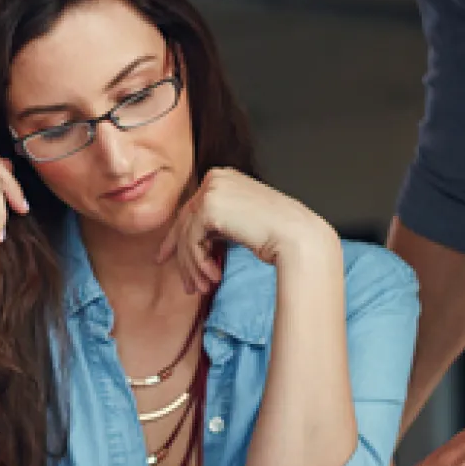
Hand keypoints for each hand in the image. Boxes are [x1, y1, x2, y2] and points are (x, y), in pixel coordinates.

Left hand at [158, 168, 334, 293]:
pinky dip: (199, 263)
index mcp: (223, 177)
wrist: (297, 236)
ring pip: (186, 234)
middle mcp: (215, 178)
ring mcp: (211, 190)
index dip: (177, 237)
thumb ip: (215, 224)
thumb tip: (189, 242)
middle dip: (181, 257)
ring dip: (193, 266)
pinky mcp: (209, 207)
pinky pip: (192, 240)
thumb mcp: (239, 222)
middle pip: (185, 221)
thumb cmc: (277, 233)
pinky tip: (214, 278)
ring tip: (204, 288)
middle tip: (185, 284)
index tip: (167, 258)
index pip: (191, 209)